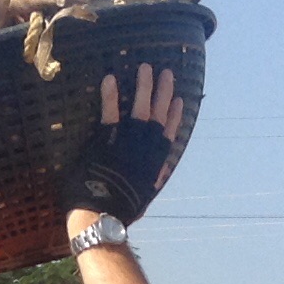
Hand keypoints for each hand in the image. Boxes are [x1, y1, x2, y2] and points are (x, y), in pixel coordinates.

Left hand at [63, 64, 183, 226]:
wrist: (103, 215)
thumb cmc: (120, 210)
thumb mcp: (144, 197)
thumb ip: (154, 179)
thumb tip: (163, 170)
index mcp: (156, 162)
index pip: (169, 134)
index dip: (175, 116)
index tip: (180, 101)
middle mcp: (147, 148)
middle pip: (159, 114)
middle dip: (164, 92)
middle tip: (167, 74)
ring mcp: (129, 141)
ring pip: (140, 107)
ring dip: (143, 86)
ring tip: (145, 67)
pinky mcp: (108, 138)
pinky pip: (111, 111)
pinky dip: (111, 94)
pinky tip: (110, 78)